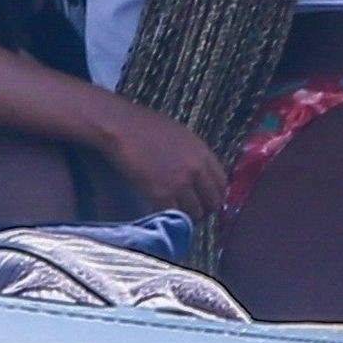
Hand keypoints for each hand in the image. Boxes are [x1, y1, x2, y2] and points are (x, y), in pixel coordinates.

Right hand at [104, 107, 227, 222]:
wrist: (120, 127)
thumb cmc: (145, 125)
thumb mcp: (180, 135)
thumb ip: (194, 155)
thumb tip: (199, 174)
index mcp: (203, 152)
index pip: (222, 184)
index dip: (214, 195)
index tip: (205, 200)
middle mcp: (196, 169)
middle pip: (212, 202)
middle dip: (204, 210)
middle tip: (192, 212)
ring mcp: (179, 183)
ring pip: (195, 213)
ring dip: (187, 217)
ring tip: (176, 215)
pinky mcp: (161, 194)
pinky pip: (174, 214)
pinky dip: (170, 217)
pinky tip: (162, 212)